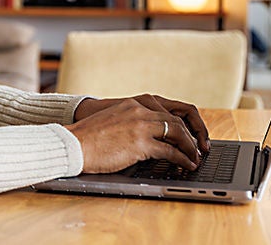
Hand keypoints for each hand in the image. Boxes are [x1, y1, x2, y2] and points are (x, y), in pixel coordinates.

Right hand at [66, 95, 208, 173]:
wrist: (73, 144)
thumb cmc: (87, 139)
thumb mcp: (111, 122)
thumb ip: (128, 124)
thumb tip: (143, 140)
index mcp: (132, 104)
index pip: (165, 112)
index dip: (180, 125)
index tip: (186, 136)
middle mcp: (139, 111)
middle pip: (176, 120)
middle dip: (191, 136)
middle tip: (197, 148)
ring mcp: (141, 126)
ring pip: (177, 133)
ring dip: (190, 148)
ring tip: (195, 158)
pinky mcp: (140, 144)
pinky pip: (171, 151)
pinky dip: (183, 159)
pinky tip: (186, 166)